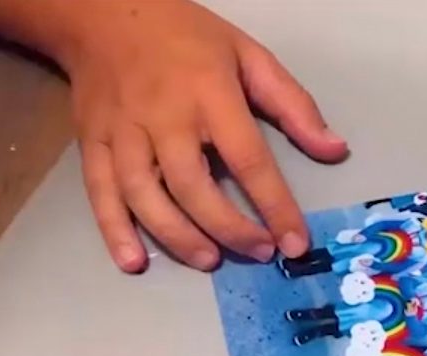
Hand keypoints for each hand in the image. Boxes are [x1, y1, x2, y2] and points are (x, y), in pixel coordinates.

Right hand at [61, 0, 347, 271]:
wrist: (103, 12)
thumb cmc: (185, 37)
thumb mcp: (249, 55)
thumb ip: (294, 105)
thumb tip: (335, 150)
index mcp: (209, 93)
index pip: (249, 159)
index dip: (275, 206)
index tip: (295, 242)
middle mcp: (164, 117)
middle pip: (193, 186)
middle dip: (229, 228)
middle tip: (257, 253)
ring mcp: (122, 132)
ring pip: (145, 195)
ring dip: (177, 236)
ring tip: (208, 260)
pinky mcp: (91, 143)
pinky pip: (100, 193)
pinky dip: (114, 230)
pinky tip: (133, 261)